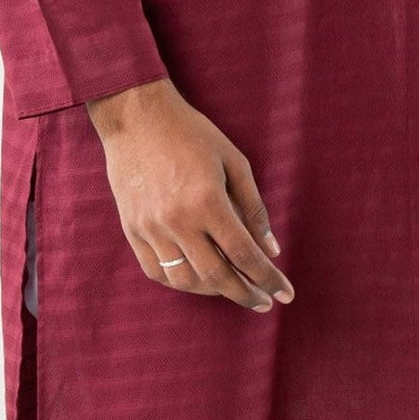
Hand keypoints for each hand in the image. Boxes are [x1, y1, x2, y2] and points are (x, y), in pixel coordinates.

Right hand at [86, 77, 294, 311]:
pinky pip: (156, 272)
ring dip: (214, 291)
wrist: (136, 117)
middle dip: (245, 294)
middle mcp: (177, 221)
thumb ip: (253, 208)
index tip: (286, 294)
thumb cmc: (192, 134)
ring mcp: (150, 228)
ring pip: (185, 281)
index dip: (268, 278)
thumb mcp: (233, 161)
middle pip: (217, 277)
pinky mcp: (132, 230)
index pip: (244, 255)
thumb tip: (271, 249)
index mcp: (207, 201)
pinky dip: (180, 281)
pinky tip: (197, 278)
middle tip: (264, 302)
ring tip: (233, 286)